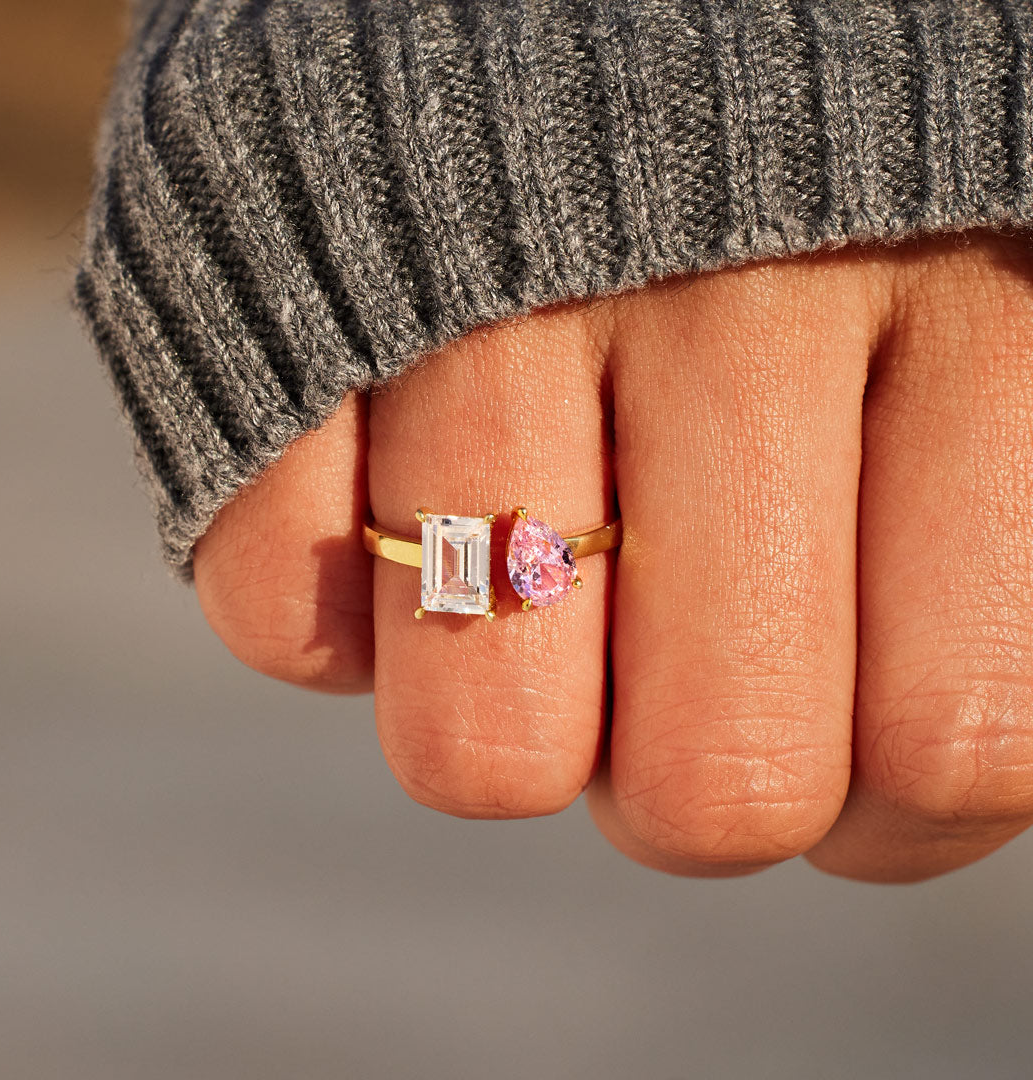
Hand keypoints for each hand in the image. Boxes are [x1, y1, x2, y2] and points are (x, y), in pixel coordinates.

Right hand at [191, 227, 1032, 882]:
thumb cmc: (830, 158)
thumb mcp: (994, 298)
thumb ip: (996, 513)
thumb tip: (920, 774)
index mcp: (977, 308)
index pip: (954, 742)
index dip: (895, 815)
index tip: (851, 743)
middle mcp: (741, 300)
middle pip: (714, 786)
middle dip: (688, 789)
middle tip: (677, 673)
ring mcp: (497, 309)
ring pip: (484, 750)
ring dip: (508, 720)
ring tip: (537, 608)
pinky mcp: (307, 306)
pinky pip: (280, 620)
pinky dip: (334, 626)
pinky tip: (399, 521)